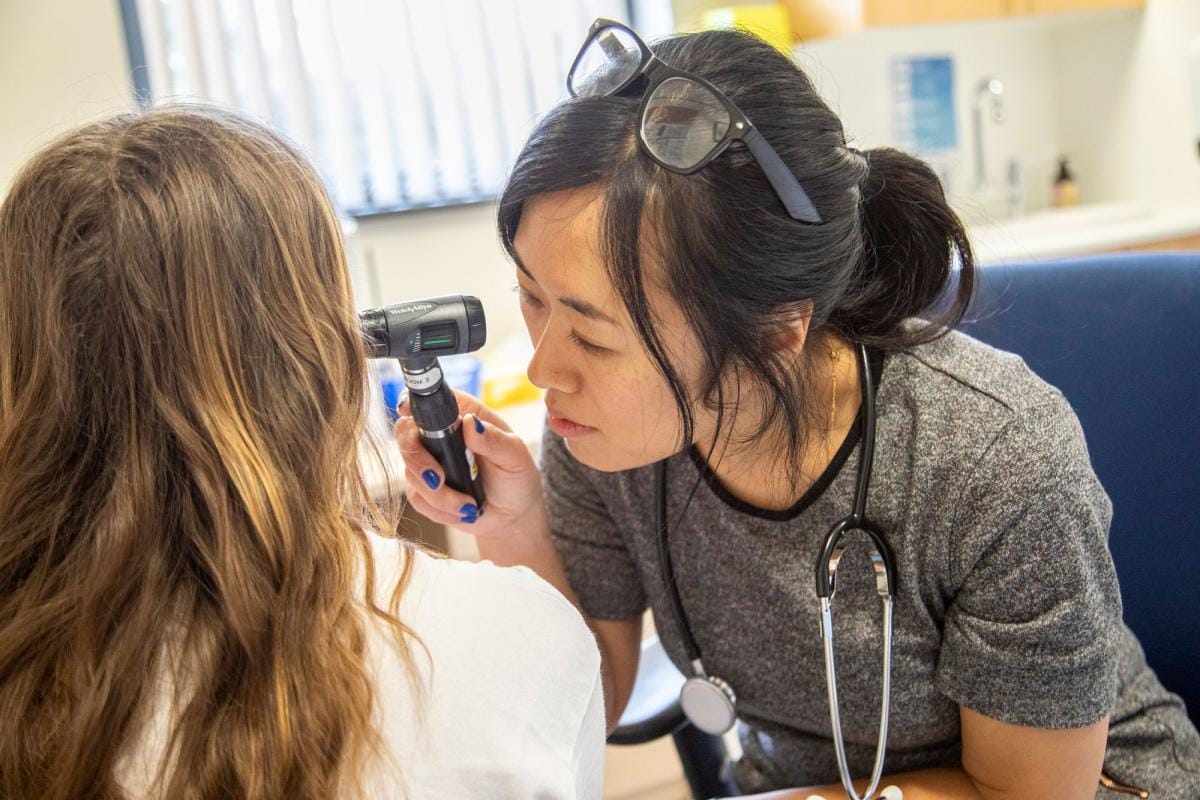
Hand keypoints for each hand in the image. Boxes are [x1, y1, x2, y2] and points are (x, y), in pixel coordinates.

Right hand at [394, 390, 545, 540]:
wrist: (513, 514)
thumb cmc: (517, 477)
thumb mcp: (514, 456)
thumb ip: (494, 440)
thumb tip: (470, 423)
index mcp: (462, 414)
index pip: (430, 401)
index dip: (412, 404)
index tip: (407, 413)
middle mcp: (441, 435)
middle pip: (406, 434)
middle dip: (418, 460)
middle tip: (439, 480)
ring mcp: (430, 461)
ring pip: (410, 472)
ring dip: (439, 496)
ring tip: (468, 504)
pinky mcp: (425, 488)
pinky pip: (417, 498)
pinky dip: (439, 510)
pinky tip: (462, 511)